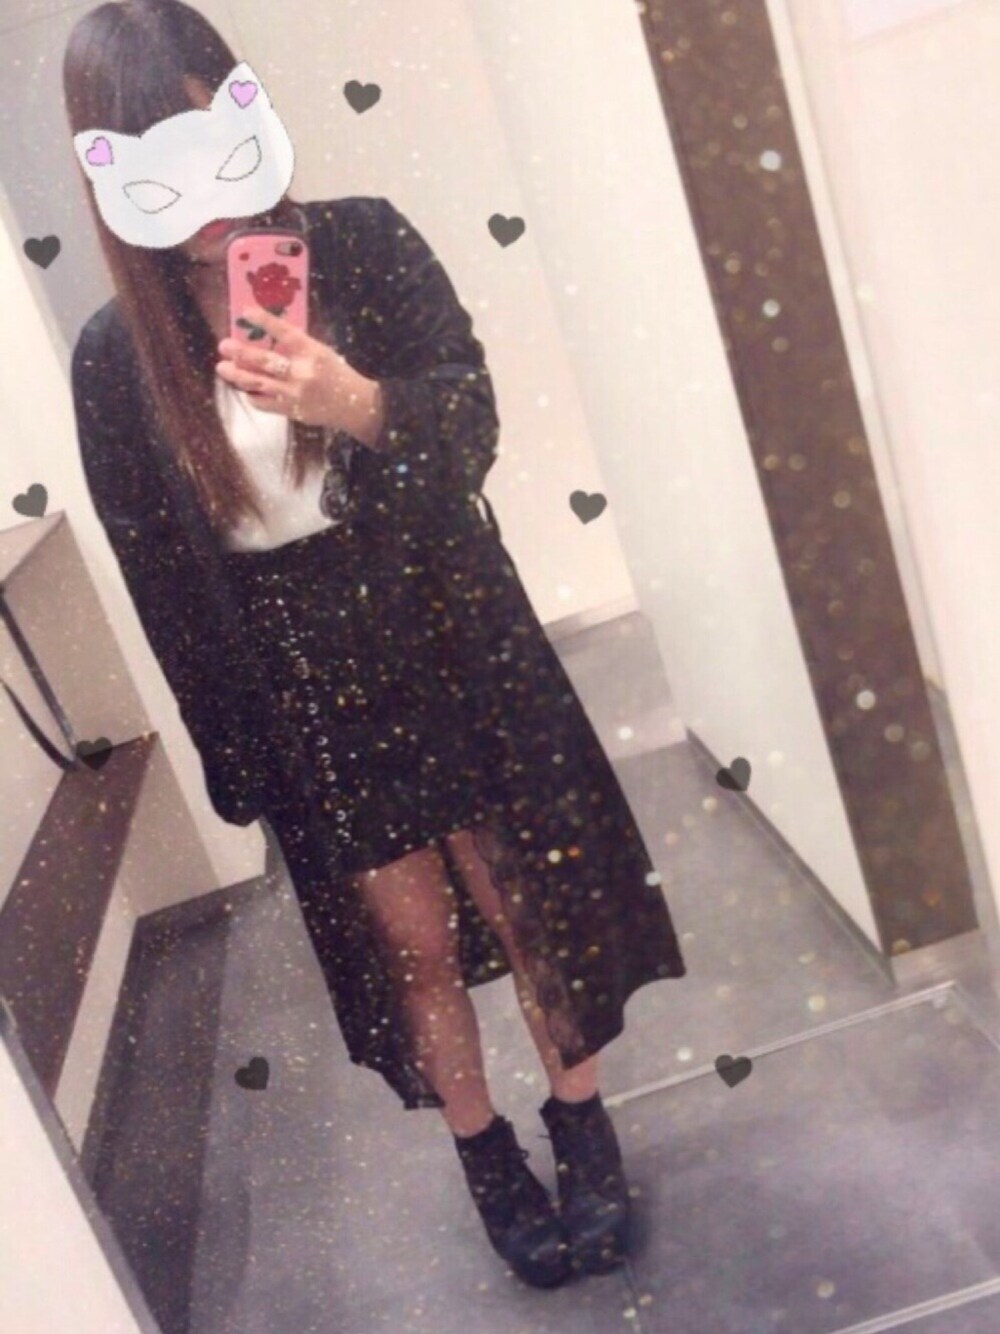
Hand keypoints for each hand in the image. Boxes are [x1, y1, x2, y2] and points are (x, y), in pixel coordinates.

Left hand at [215, 305, 380, 436]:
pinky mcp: (291, 411)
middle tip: (224, 345)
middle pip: (265, 361)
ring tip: (223, 368)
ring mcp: (295, 394)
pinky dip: (251, 395)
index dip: (264, 321)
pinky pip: (263, 403)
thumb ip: (296, 345)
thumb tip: (263, 336)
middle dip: (241, 353)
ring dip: (237, 375)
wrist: (353, 405)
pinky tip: (244, 388)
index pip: (285, 333)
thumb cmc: (335, 374)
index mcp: (313, 353)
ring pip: (258, 383)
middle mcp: (303, 373)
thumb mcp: (320, 352)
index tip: (246, 311)